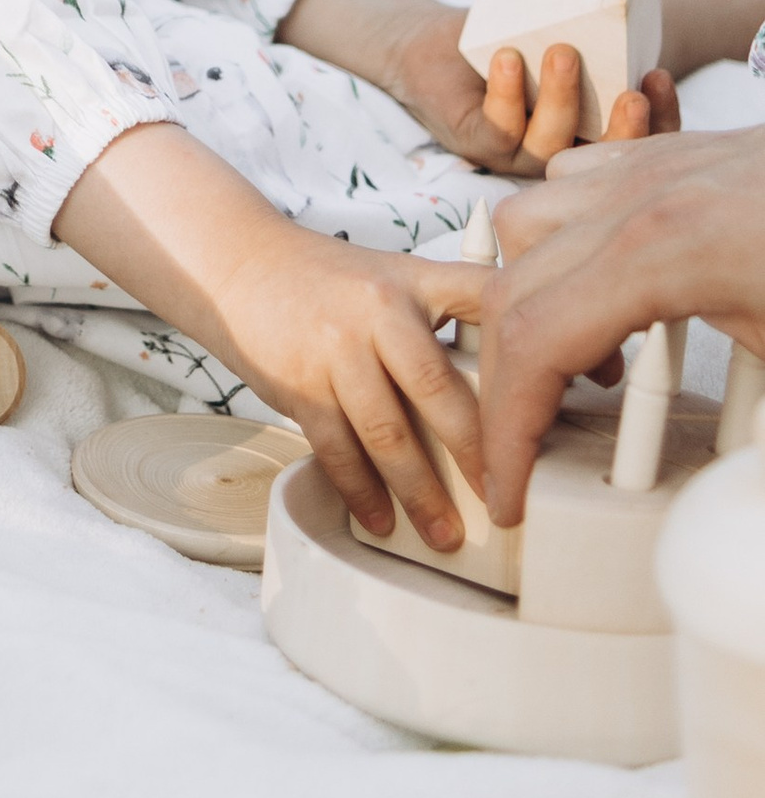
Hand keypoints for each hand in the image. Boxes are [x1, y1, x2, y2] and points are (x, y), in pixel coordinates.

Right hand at [54, 120, 485, 544]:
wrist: (239, 263)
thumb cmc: (326, 279)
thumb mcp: (392, 276)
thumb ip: (445, 316)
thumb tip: (508, 383)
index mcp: (413, 280)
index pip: (485, 306)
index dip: (523, 355)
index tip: (557, 406)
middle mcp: (378, 310)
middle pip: (441, 392)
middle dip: (478, 456)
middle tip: (506, 501)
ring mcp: (336, 349)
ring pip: (389, 435)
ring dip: (421, 494)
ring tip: (445, 535)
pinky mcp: (299, 384)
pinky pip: (338, 451)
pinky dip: (362, 492)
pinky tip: (380, 518)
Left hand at [384, 19, 676, 176]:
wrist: (430, 43)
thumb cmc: (502, 35)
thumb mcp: (552, 28)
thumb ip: (587, 25)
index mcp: (589, 130)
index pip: (638, 142)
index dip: (660, 120)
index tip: (660, 77)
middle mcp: (559, 149)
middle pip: (603, 159)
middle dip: (625, 130)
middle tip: (634, 94)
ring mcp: (517, 151)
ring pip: (549, 145)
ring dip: (561, 101)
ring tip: (564, 53)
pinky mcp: (476, 140)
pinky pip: (497, 130)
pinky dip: (506, 96)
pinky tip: (508, 59)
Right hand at [482, 126, 764, 523]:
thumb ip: (762, 462)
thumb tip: (744, 542)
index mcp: (665, 250)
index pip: (535, 339)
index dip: (508, 429)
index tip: (507, 490)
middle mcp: (639, 195)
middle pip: (512, 285)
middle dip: (506, 380)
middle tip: (528, 455)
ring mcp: (653, 166)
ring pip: (527, 220)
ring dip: (529, 296)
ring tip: (584, 373)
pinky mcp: (676, 156)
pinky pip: (576, 185)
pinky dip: (566, 244)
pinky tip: (619, 298)